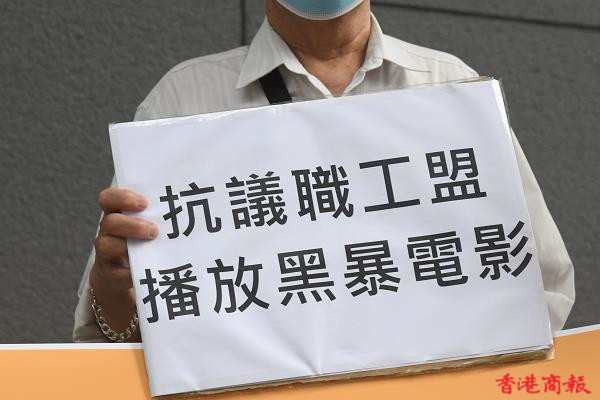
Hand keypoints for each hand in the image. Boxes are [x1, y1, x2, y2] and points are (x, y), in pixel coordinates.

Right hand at [89, 187, 157, 340]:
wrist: (126, 275)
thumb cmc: (146, 241)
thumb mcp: (152, 224)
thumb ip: (165, 214)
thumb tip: (204, 207)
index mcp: (117, 213)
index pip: (108, 198)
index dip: (122, 197)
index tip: (145, 202)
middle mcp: (108, 231)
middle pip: (109, 222)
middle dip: (131, 225)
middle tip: (154, 230)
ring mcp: (106, 253)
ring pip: (104, 246)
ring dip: (128, 247)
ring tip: (152, 248)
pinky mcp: (111, 274)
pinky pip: (117, 273)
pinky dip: (133, 272)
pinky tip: (151, 271)